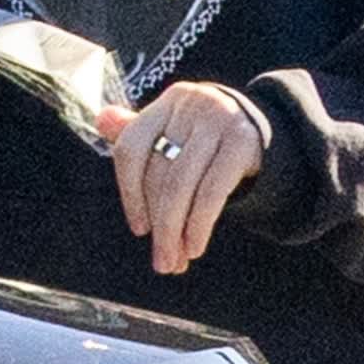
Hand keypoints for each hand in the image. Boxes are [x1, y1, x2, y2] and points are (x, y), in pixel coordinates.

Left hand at [97, 83, 262, 274]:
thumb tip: (101, 120)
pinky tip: (195, 246)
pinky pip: (212, 191)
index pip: (131, 148)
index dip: (129, 193)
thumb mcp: (174, 129)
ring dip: (176, 232)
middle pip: (160, 173)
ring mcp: (219, 119)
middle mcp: (192, 104)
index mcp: (168, 101)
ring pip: (182, 185)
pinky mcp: (243, 141)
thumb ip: (137, 132)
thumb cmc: (207, 136)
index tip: (139, 229)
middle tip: (161, 262)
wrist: (262, 129)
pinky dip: (199, 225)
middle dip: (159, 224)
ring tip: (175, 262)